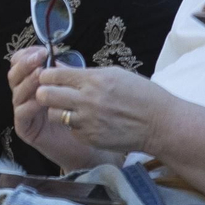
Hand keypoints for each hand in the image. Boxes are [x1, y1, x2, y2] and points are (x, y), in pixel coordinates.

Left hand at [33, 66, 177, 156]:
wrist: (160, 124)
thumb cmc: (141, 94)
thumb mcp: (115, 74)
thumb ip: (84, 72)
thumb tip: (58, 66)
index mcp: (94, 79)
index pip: (52, 75)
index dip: (46, 75)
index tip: (47, 77)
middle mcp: (88, 100)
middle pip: (45, 95)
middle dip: (44, 93)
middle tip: (50, 93)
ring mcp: (87, 121)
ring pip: (53, 114)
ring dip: (57, 110)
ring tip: (69, 108)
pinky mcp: (89, 137)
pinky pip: (70, 129)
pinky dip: (74, 125)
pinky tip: (87, 122)